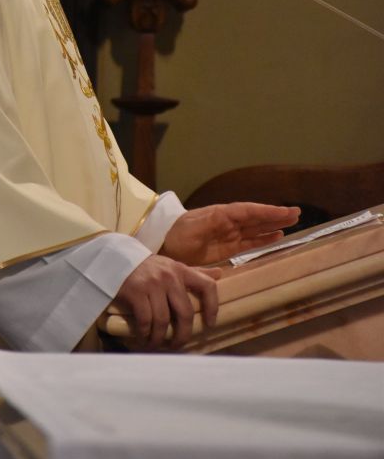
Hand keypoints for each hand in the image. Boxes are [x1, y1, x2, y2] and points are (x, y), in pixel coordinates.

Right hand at [113, 255, 220, 350]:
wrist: (117, 257)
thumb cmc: (148, 266)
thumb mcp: (172, 266)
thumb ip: (195, 271)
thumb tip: (220, 273)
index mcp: (181, 270)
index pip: (207, 285)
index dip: (213, 307)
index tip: (210, 324)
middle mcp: (169, 277)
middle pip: (185, 313)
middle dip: (183, 335)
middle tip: (178, 345)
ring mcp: (152, 284)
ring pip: (163, 320)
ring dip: (160, 338)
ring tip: (156, 345)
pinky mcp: (136, 292)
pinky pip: (145, 320)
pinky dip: (145, 333)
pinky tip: (144, 338)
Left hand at [162, 202, 300, 265]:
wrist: (161, 243)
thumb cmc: (176, 236)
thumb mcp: (192, 230)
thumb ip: (210, 228)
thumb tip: (229, 231)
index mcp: (221, 215)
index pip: (249, 211)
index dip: (268, 212)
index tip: (287, 211)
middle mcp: (228, 222)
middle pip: (256, 217)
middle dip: (276, 216)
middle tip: (297, 213)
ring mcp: (228, 234)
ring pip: (255, 228)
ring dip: (273, 226)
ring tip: (292, 223)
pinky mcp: (226, 247)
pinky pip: (249, 241)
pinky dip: (263, 238)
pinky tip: (275, 237)